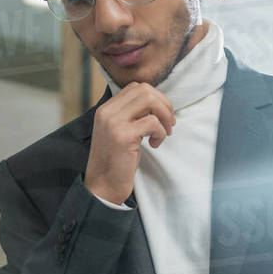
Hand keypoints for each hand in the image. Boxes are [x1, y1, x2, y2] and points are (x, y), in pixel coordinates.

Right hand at [84, 82, 174, 204]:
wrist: (103, 186)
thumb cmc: (116, 161)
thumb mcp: (118, 132)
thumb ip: (130, 116)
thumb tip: (157, 104)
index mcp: (105, 110)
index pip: (135, 88)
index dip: (154, 98)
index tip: (161, 115)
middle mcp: (107, 112)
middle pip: (144, 90)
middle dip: (163, 104)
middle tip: (169, 123)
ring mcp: (114, 123)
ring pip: (149, 100)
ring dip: (164, 116)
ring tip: (164, 133)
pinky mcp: (123, 136)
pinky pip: (152, 122)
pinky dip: (160, 132)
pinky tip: (155, 145)